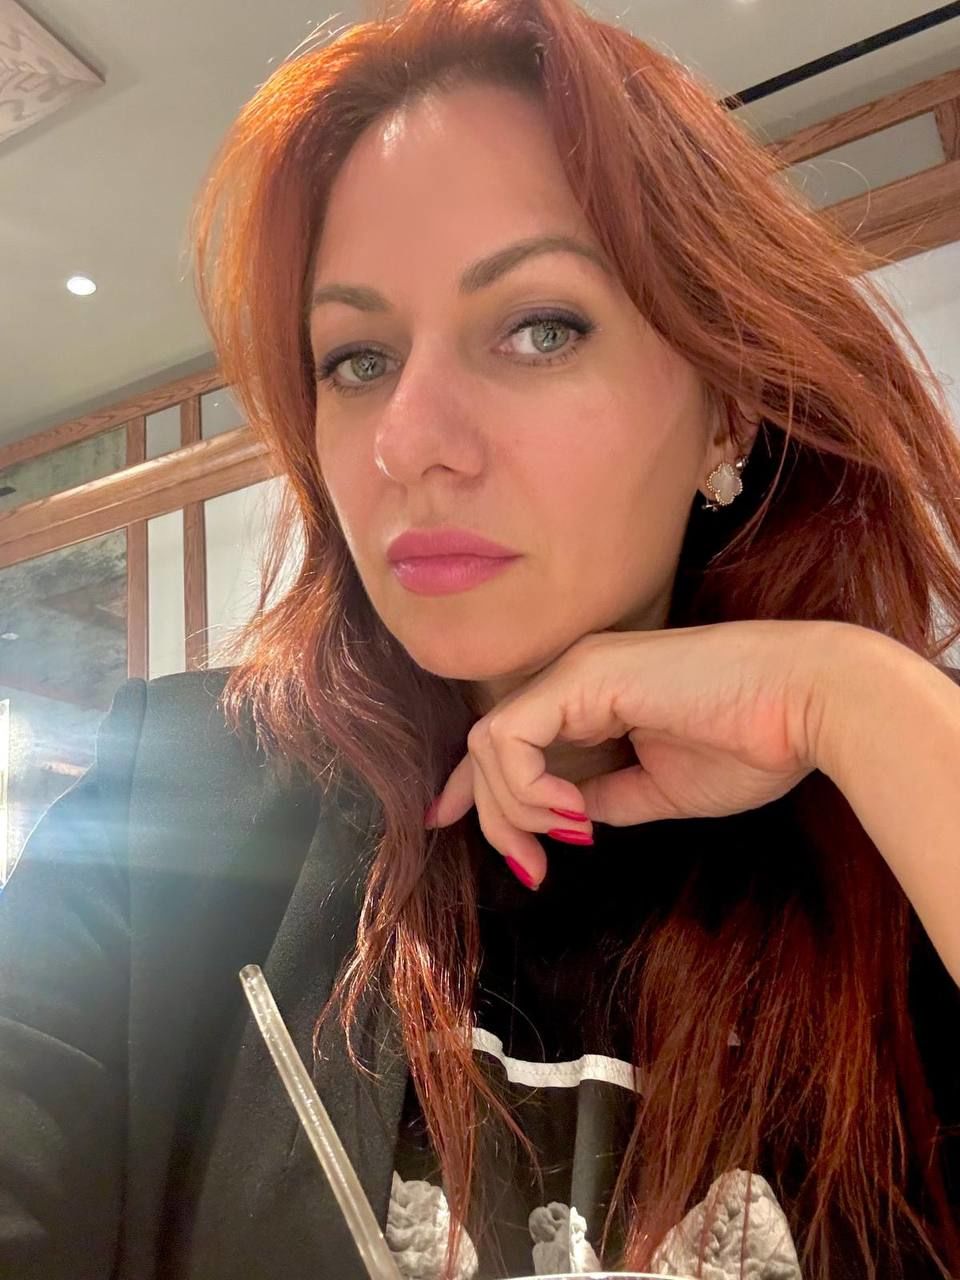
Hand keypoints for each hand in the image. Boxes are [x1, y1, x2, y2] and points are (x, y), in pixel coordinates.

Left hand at [425, 618, 841, 886]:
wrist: (809, 706)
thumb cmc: (753, 743)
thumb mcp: (661, 789)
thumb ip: (608, 797)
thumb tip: (569, 821)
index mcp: (592, 699)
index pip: (509, 742)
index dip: (475, 789)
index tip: (452, 828)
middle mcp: (574, 679)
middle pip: (490, 748)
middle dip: (494, 816)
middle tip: (531, 869)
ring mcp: (577, 672)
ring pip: (492, 744)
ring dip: (517, 808)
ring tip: (569, 837)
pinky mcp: (585, 676)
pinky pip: (513, 736)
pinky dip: (530, 786)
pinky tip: (572, 813)